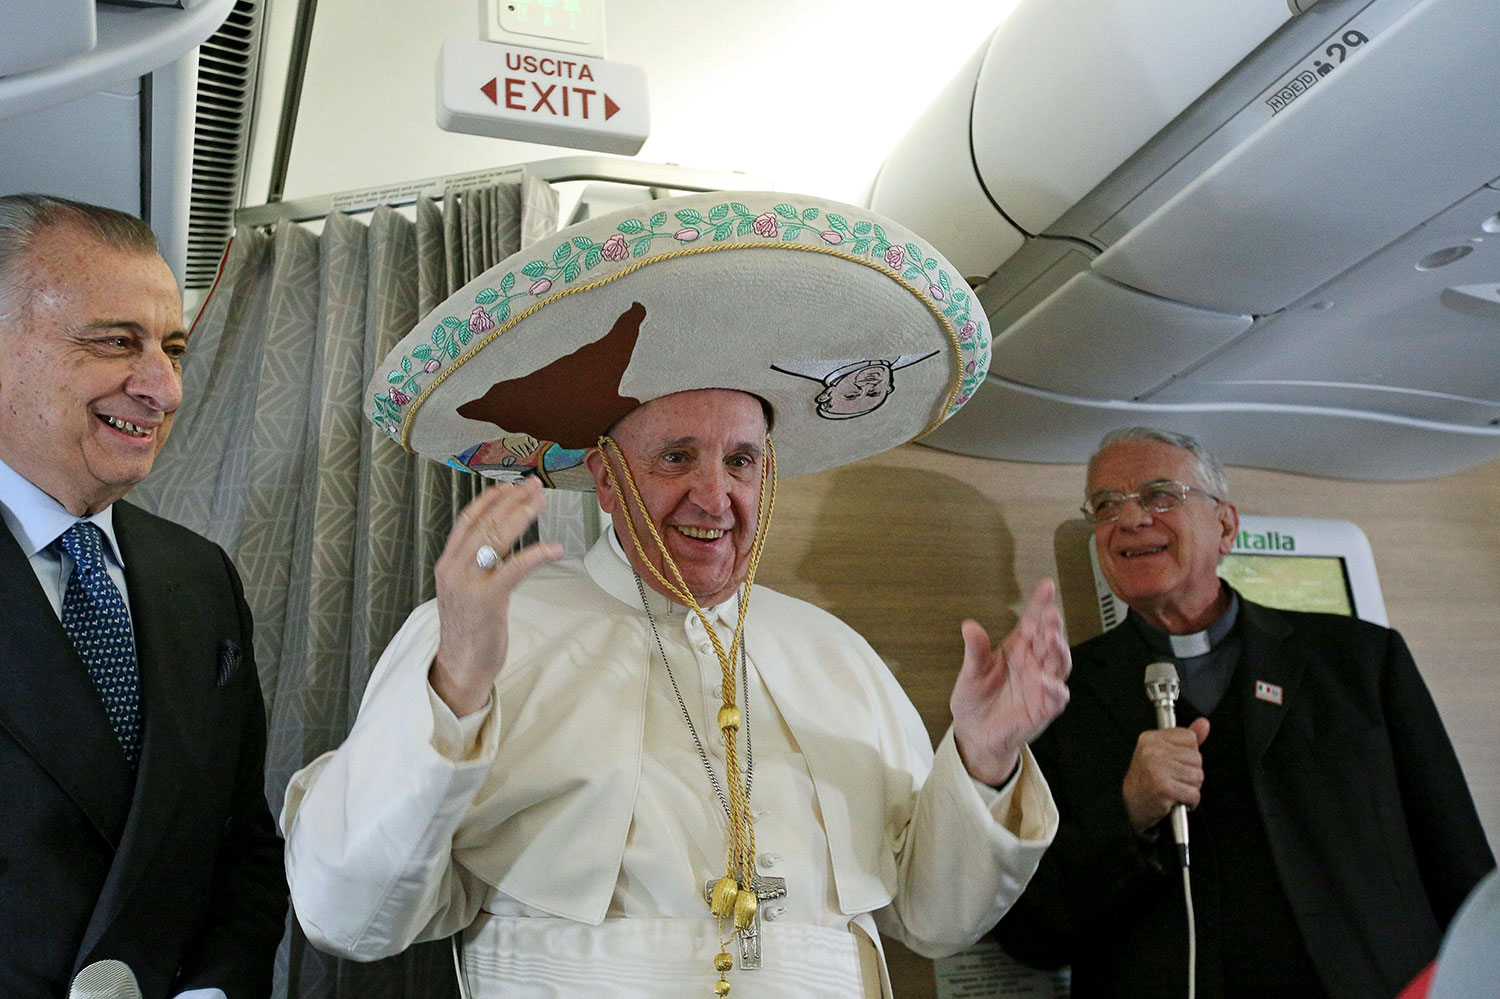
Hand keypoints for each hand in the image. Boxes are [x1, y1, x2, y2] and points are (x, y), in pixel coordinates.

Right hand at [430, 477, 563, 715]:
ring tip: (541, 501)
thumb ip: (476, 565)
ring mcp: (468, 583)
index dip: (490, 499)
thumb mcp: (465, 590)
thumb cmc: (469, 629)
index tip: (510, 485)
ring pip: (495, 538)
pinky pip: (513, 568)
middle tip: (534, 485)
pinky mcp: (487, 600)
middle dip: (511, 500)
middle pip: (484, 523)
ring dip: (521, 515)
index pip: (467, 520)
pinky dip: (535, 554)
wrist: (459, 666)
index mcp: (447, 563)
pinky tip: (555, 547)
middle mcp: (453, 568)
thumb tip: (499, 542)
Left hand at [951, 579, 1071, 785]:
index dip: (1040, 604)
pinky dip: (1054, 689)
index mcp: (1017, 649)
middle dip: (1052, 625)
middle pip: (1049, 640)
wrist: (975, 734)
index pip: (1032, 622)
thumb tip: (969, 626)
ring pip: (1059, 664)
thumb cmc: (975, 700)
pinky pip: (1056, 697)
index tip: (1047, 587)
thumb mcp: (970, 673)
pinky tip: (1047, 681)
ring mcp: (1042, 685)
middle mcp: (1033, 664)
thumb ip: (975, 651)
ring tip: (1051, 638)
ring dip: (1058, 651)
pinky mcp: (1044, 708)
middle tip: (1051, 613)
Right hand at [1122, 717, 1210, 832]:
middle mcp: (1152, 751)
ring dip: (1190, 788)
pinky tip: (1176, 801)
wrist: (1131, 807)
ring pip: (1198, 776)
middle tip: (1173, 780)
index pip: (1190, 738)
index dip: (1187, 755)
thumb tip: (1204, 723)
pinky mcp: (1164, 788)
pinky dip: (1190, 802)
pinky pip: (1194, 794)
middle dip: (1191, 774)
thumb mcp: (1163, 754)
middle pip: (1197, 758)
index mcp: (1151, 739)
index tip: (1175, 764)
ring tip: (1174, 790)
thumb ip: (1185, 740)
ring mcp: (1157, 769)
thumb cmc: (1147, 781)